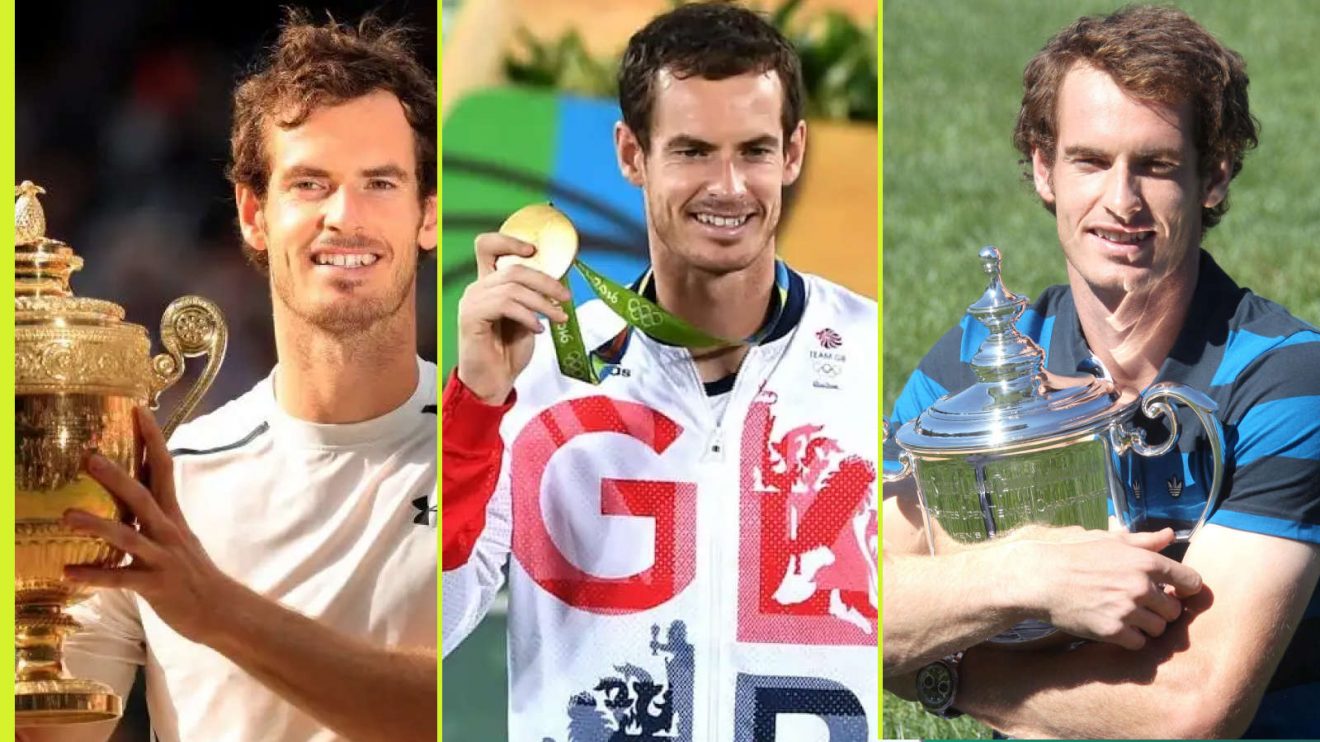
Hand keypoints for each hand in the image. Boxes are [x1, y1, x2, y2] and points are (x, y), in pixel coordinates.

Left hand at [63, 407, 238, 644]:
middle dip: (116, 476)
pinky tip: (68, 572)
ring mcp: (162, 558)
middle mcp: (168, 532)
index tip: (138, 411)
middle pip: (142, 497)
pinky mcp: (156, 586)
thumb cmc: (193, 573)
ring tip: (67, 515)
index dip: (151, 440)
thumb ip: (154, 516)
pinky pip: (121, 579)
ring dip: (97, 525)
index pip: (163, 469)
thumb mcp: (177, 537)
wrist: (221, 609)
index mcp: (172, 516)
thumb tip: (132, 494)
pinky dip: (94, 576)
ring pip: (129, 537)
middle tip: (89, 457)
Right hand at [456, 233, 570, 404]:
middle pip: (513, 268)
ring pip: (513, 287)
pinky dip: (528, 316)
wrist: (494, 381)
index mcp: (489, 284)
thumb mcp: (527, 317)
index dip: (509, 240)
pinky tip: (538, 329)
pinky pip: (505, 305)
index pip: (487, 246)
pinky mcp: (470, 317)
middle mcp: (477, 288)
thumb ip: (532, 297)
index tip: (534, 250)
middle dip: (545, 281)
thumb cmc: (508, 351)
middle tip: (565, 296)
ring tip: (558, 317)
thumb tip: (556, 283)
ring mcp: (472, 301)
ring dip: (542, 303)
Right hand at [1012, 527, 1201, 649]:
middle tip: (1142, 605)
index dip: (1186, 588)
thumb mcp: (1110, 541)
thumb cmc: (1076, 555)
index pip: (1191, 581)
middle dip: (1161, 609)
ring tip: (1128, 616)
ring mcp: (1127, 610)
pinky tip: (1116, 627)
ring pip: (1159, 629)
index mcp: (1145, 561)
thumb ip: (1144, 541)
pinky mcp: (1113, 631)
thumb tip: (1169, 535)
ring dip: (1147, 625)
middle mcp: (1141, 586)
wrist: (1042, 578)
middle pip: (1175, 610)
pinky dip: (1130, 638)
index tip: (1175, 592)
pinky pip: (1138, 643)